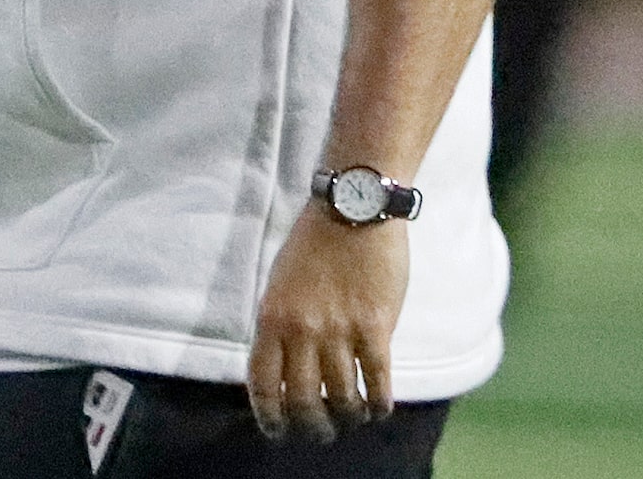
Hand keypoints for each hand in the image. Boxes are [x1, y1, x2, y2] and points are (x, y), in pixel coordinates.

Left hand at [248, 205, 405, 443]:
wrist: (353, 209)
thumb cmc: (313, 243)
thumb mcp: (280, 283)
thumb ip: (281, 326)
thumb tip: (285, 370)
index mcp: (271, 318)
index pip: (263, 385)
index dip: (270, 417)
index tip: (278, 431)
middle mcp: (302, 331)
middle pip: (303, 402)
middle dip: (312, 427)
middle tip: (322, 432)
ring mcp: (340, 330)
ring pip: (343, 398)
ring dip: (349, 417)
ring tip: (353, 417)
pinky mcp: (375, 327)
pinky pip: (377, 382)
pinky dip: (378, 404)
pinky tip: (379, 407)